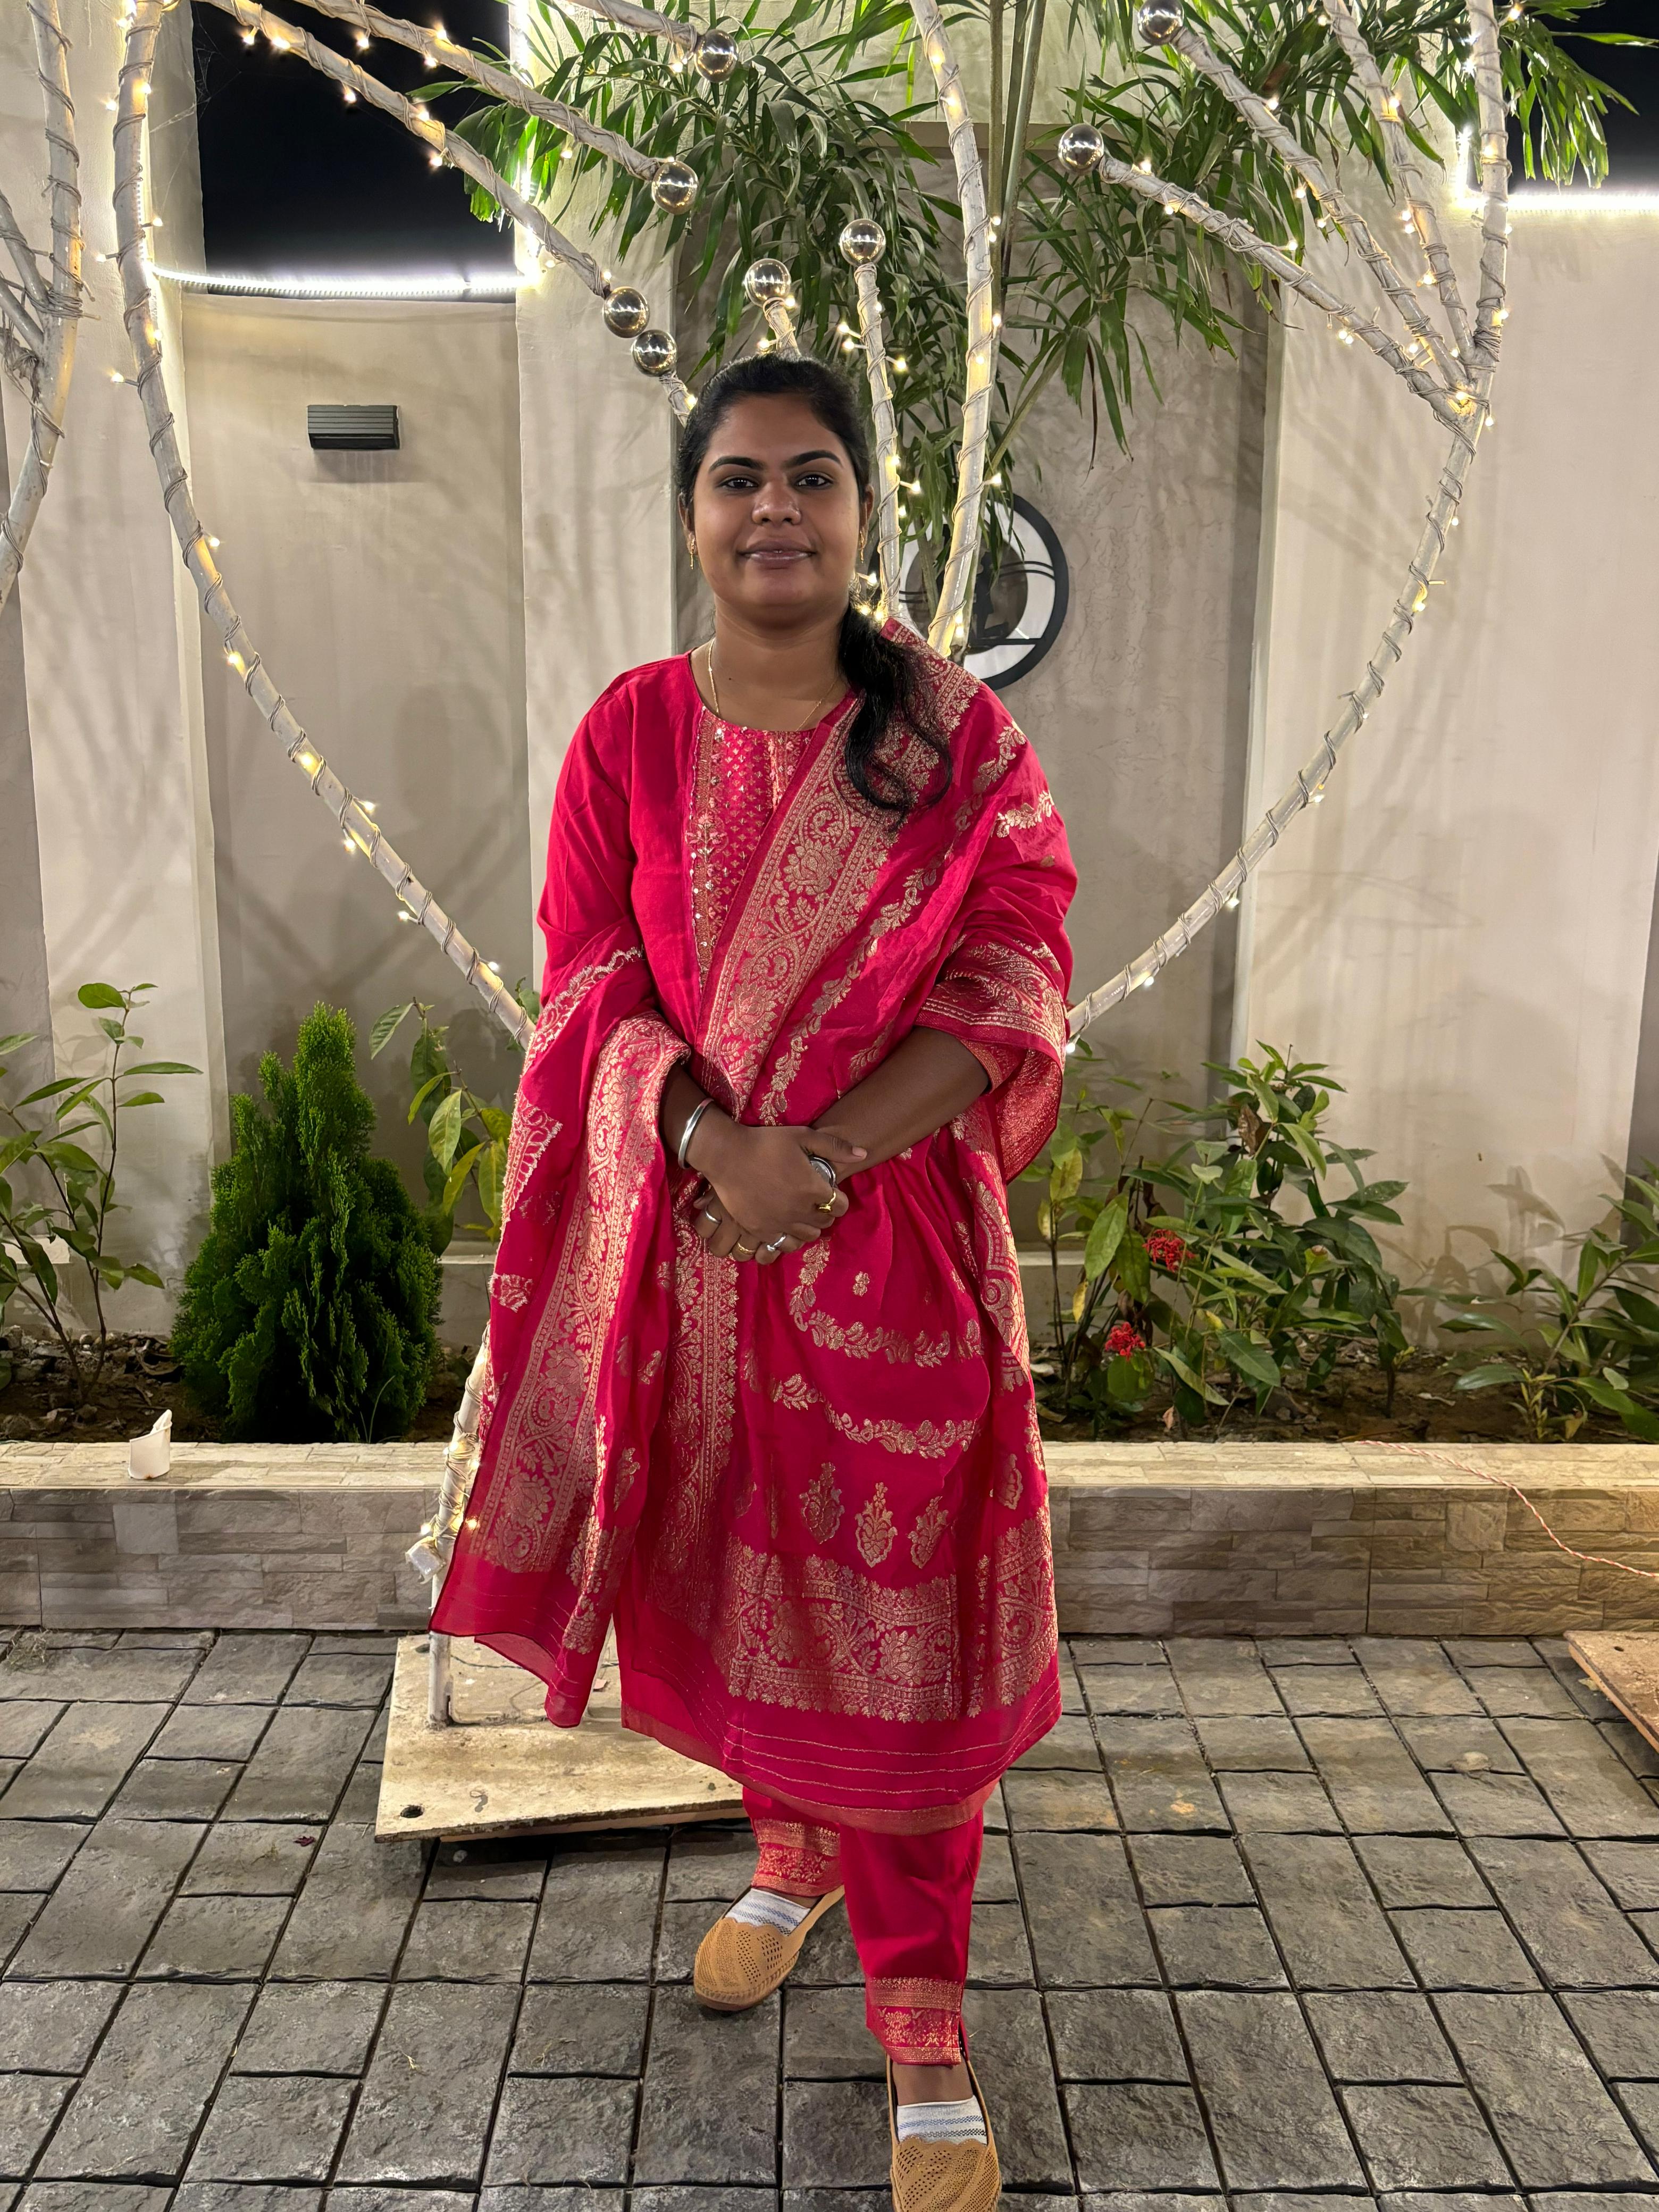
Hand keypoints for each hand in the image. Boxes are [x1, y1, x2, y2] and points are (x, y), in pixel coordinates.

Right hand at [689, 1120, 862, 1263]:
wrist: (727, 1155)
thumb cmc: (766, 1142)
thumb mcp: (803, 1136)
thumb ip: (835, 1146)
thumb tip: (864, 1154)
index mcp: (813, 1188)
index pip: (840, 1205)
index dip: (839, 1199)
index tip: (830, 1192)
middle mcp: (799, 1210)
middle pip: (825, 1222)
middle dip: (825, 1213)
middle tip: (816, 1202)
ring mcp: (779, 1223)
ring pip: (807, 1236)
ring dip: (809, 1227)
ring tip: (802, 1214)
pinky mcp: (761, 1231)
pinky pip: (783, 1244)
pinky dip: (789, 1237)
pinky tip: (785, 1224)